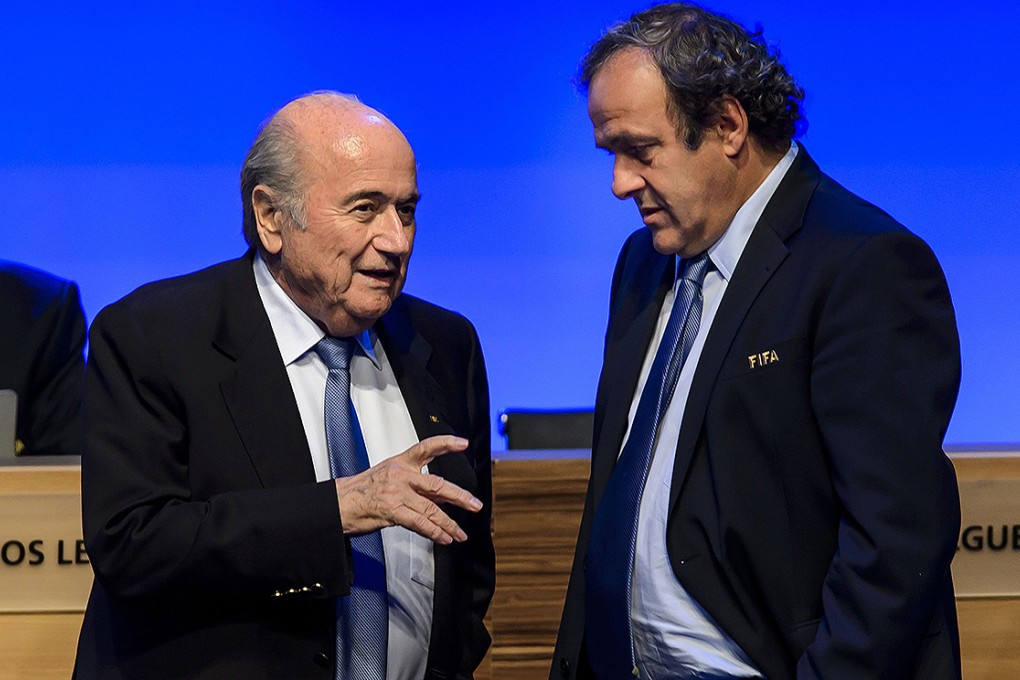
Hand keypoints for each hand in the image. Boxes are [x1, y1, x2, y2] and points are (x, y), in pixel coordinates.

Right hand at [333, 435, 482, 544]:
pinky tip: (444, 537)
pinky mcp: (392, 510)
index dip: (446, 443)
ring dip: (449, 524)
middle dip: (460, 497)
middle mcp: (401, 475)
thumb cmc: (362, 490)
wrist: (339, 502)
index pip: (427, 447)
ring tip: (459, 533)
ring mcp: (397, 493)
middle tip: (475, 504)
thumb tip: (442, 495)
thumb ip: (416, 484)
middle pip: (438, 485)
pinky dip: (434, 532)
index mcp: (401, 462)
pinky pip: (419, 523)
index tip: (463, 443)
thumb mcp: (389, 476)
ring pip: (431, 508)